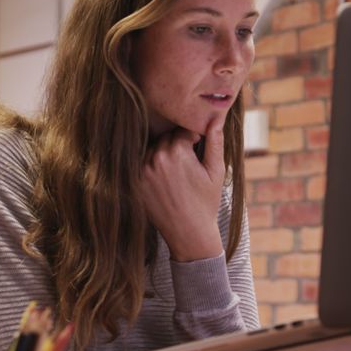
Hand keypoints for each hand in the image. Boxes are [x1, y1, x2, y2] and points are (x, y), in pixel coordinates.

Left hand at [138, 114, 226, 261]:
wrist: (189, 233)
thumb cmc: (206, 202)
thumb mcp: (216, 171)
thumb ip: (215, 141)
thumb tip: (216, 117)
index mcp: (177, 152)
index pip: (182, 130)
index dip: (193, 138)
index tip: (198, 148)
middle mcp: (156, 158)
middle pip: (166, 137)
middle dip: (177, 145)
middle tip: (188, 163)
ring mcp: (142, 170)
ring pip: (153, 148)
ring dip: (163, 154)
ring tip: (177, 173)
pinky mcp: (134, 181)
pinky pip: (141, 162)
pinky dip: (151, 165)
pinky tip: (164, 180)